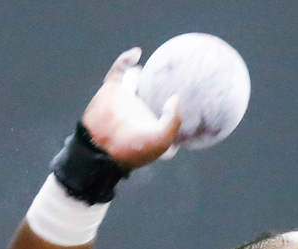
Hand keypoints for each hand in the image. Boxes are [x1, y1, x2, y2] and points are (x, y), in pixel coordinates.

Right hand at [82, 48, 181, 169]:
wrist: (104, 146)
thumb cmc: (135, 147)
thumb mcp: (162, 139)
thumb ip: (173, 120)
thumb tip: (175, 98)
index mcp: (152, 123)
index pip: (167, 114)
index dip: (176, 108)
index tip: (192, 96)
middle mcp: (138, 111)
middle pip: (149, 96)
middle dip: (157, 87)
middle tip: (169, 76)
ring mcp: (124, 100)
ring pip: (132, 81)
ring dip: (138, 73)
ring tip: (150, 64)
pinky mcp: (111, 90)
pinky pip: (118, 70)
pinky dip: (125, 60)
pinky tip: (137, 52)